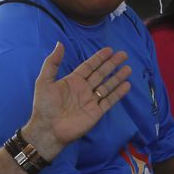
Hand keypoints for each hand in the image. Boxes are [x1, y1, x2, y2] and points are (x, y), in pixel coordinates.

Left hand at [22, 43, 130, 159]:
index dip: (99, 58)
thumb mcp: (44, 81)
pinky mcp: (96, 112)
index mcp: (72, 81)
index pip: (89, 66)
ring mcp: (91, 101)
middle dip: (112, 64)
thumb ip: (52, 62)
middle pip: (101, 74)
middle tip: (124, 54)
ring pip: (107, 86)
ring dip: (117, 77)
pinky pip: (109, 100)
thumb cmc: (44, 106)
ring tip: (128, 68)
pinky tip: (127, 85)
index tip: (109, 50)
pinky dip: (118, 93)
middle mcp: (83, 89)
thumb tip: (60, 43)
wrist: (48, 129)